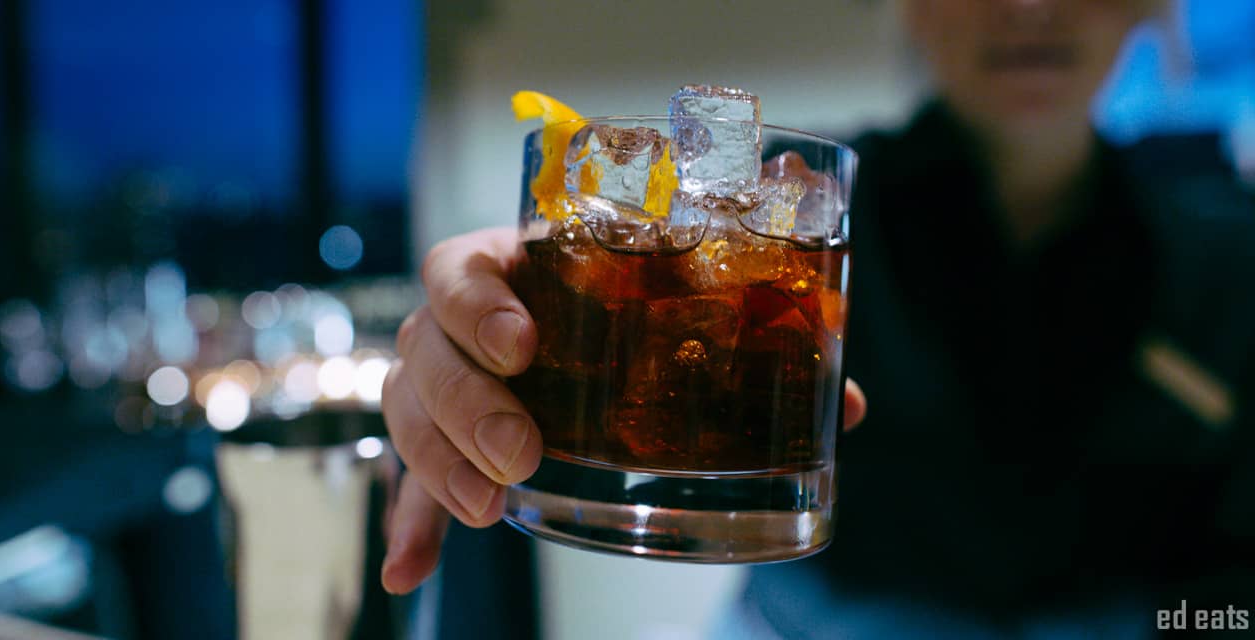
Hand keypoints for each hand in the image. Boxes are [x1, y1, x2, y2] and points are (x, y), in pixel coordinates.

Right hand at [380, 227, 866, 593]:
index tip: (523, 345)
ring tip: (487, 512)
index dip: (480, 303)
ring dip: (440, 466)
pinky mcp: (441, 438)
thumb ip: (751, 333)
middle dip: (469, 406)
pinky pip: (410, 478)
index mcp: (511, 264)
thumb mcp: (675, 295)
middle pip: (430, 351)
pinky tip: (411, 572)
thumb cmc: (626, 291)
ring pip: (409, 411)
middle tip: (520, 452)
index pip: (462, 268)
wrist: (573, 307)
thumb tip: (845, 406)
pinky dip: (412, 525)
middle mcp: (460, 321)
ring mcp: (442, 378)